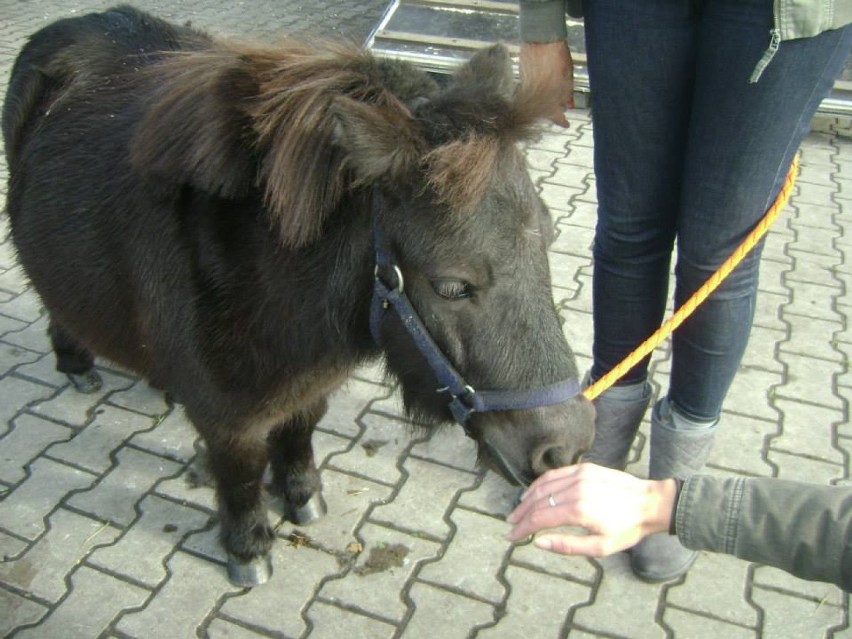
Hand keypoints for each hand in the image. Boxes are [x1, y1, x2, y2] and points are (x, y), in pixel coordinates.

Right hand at [506, 463, 676, 556]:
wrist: (650, 503)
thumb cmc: (627, 529)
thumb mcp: (600, 547)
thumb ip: (567, 546)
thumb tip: (539, 543)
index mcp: (578, 511)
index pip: (539, 519)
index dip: (523, 529)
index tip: (512, 537)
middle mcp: (575, 489)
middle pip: (538, 502)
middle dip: (521, 515)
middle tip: (511, 526)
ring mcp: (579, 476)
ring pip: (543, 485)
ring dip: (527, 499)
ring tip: (518, 510)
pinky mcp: (584, 468)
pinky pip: (555, 474)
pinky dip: (540, 483)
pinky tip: (534, 492)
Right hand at [519, 41, 573, 126]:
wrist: (540, 37)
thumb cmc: (557, 52)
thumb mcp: (567, 71)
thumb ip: (568, 91)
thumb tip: (569, 106)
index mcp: (552, 91)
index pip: (556, 114)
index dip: (561, 121)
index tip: (566, 124)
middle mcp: (538, 91)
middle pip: (544, 110)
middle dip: (553, 113)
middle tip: (559, 114)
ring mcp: (528, 85)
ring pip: (536, 101)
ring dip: (544, 103)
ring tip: (551, 97)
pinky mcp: (522, 78)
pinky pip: (530, 91)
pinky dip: (537, 93)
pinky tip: (542, 88)